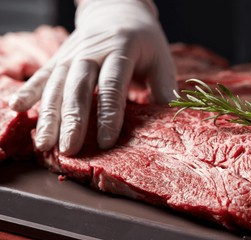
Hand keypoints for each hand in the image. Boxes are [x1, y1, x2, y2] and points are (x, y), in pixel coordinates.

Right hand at [9, 0, 175, 155]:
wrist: (117, 8)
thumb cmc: (144, 41)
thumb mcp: (161, 59)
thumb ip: (164, 88)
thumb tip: (168, 121)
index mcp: (121, 50)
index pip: (113, 85)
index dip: (109, 114)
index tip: (105, 142)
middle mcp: (92, 51)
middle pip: (78, 87)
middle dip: (72, 120)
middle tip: (69, 150)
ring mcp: (72, 53)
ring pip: (56, 85)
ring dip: (48, 115)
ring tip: (44, 144)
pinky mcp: (60, 57)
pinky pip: (43, 75)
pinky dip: (30, 91)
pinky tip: (18, 109)